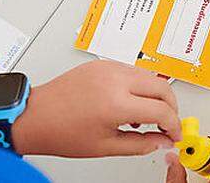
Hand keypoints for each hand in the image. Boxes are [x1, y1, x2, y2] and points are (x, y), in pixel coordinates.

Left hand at [15, 60, 181, 157]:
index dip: (174, 125)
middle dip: (171, 107)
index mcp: (116, 104)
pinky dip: (140, 86)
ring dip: (156, 95)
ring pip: (150, 76)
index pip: (162, 111)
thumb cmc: (60, 131)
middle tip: (168, 123)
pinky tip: (130, 103)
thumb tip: (161, 141)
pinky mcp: (103, 63)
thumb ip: (140, 144)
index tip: (174, 134)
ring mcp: (109, 68)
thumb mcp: (105, 146)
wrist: (35, 116)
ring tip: (145, 117)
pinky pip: (133, 71)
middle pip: (163, 87)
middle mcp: (115, 80)